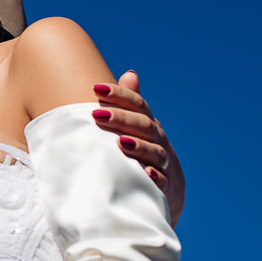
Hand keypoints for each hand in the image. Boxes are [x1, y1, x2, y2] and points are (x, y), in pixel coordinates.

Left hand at [92, 70, 184, 224]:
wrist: (166, 187)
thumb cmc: (143, 150)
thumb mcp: (138, 126)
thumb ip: (131, 104)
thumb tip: (130, 73)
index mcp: (148, 124)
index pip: (137, 105)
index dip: (119, 95)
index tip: (95, 88)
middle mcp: (158, 140)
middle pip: (144, 126)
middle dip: (121, 119)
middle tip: (97, 115)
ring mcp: (163, 163)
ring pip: (155, 152)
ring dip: (139, 147)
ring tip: (120, 142)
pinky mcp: (165, 186)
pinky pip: (163, 182)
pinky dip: (155, 178)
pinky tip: (145, 173)